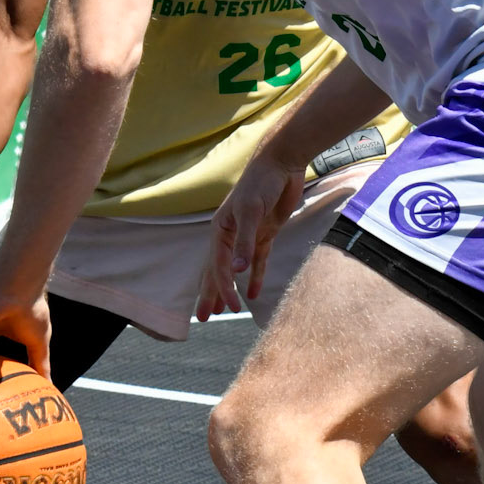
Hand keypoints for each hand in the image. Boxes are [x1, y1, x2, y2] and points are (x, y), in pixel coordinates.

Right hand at [197, 149, 306, 320]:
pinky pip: (258, 261)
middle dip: (211, 294)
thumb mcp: (250, 211)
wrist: (280, 163)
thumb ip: (244, 242)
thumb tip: (237, 271)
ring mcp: (247, 235)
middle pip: (218, 271)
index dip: (222, 288)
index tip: (228, 309)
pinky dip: (256, 277)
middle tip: (202, 319)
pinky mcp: (264, 234)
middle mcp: (230, 235)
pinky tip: (255, 293)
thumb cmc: (261, 183)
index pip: (218, 266)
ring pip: (236, 269)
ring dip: (229, 288)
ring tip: (225, 310)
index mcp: (220, 230)